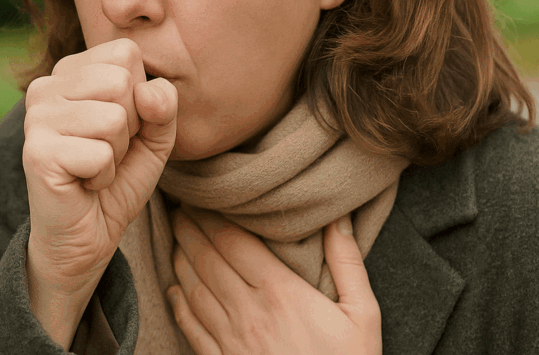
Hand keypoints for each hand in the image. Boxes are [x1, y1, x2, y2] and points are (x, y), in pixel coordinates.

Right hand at [22, 38, 177, 298]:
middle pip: (121, 82)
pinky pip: (101, 154)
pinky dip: (103, 176)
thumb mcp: (155, 134)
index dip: (139, 96)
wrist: (89, 233)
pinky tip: (84, 183)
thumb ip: (163, 103)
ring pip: (113, 118)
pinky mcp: (37, 152)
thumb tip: (147, 91)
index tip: (118, 126)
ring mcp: (36, 117)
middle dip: (129, 126)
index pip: (126, 54)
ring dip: (117, 153)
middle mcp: (46, 85)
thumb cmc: (119, 175)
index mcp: (71, 70)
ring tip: (95, 166)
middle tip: (106, 151)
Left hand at [166, 206, 382, 354]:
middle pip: (208, 260)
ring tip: (176, 238)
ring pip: (195, 290)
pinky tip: (175, 289)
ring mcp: (233, 342)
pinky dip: (180, 305)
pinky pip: (193, 330)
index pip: (233, 243)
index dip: (211, 217)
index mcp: (281, 292)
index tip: (200, 199)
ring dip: (181, 261)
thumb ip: (347, 263)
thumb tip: (339, 219)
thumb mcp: (363, 314)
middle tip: (180, 207)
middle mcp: (249, 313)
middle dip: (190, 230)